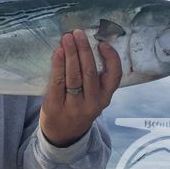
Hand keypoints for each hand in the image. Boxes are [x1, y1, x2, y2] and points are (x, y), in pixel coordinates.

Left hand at [40, 29, 121, 146]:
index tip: (102, 43)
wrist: (62, 136)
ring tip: (67, 38)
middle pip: (90, 72)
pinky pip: (57, 82)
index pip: (114, 76)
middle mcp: (92, 103)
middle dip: (84, 50)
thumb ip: (94, 78)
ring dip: (71, 54)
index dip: (110, 58)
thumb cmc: (79, 108)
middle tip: (78, 33)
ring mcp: (73, 106)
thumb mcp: (94, 98)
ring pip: (74, 76)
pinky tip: (58, 52)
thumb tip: (86, 45)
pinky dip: (58, 65)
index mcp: (105, 98)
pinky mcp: (55, 106)